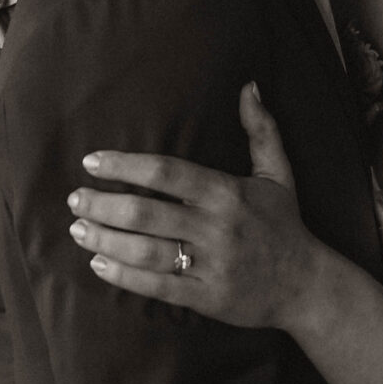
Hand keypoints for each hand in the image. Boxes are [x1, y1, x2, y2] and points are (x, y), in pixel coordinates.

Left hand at [67, 84, 314, 329]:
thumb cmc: (284, 225)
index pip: (167, 172)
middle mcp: (216, 227)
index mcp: (227, 193)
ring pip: (146, 250)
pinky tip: (99, 264)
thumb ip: (261, 129)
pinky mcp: (206, 298)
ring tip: (79, 229)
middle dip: (104, 204)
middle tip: (76, 198)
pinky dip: (124, 276)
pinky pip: (157, 287)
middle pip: (146, 212)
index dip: (125, 165)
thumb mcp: (278, 174)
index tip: (92, 162)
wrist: (306, 285)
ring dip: (106, 239)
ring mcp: (211, 265)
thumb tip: (249, 85)